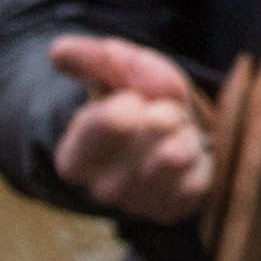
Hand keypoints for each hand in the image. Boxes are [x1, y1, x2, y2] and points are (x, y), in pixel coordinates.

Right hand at [49, 33, 217, 221]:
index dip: (117, 114)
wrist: (189, 126)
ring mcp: (138, 203)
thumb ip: (94, 60)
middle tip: (163, 113)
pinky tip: (195, 153)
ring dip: (183, 136)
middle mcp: (101, 187)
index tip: (132, 100)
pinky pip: (193, 185)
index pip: (90, 138)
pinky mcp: (173, 211)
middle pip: (137, 150)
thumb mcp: (126, 70)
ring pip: (169, 164)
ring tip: (179, 131)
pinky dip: (202, 160)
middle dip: (161, 119)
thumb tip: (58, 50)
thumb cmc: (149, 97)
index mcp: (76, 154)